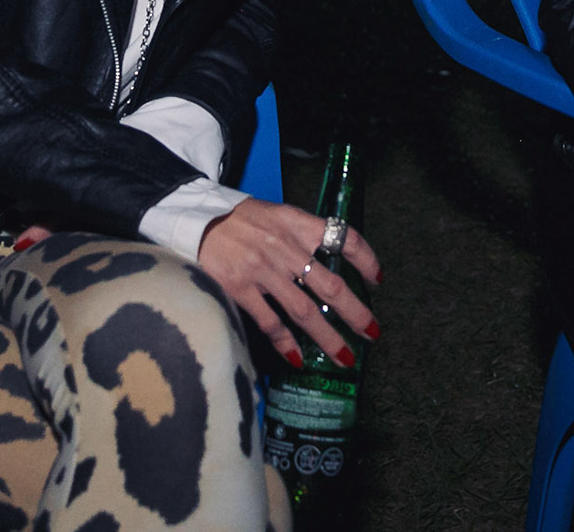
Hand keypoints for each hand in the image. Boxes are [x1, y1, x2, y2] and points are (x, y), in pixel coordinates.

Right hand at [197, 198, 381, 368]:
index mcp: (298, 225)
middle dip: (355, 313)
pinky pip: (270, 322)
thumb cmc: (241, 219)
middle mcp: (285, 248)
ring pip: (304, 311)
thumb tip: (327, 265)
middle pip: (330, 286)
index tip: (376, 279)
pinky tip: (298, 358)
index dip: (365, 260)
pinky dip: (286, 342)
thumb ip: (302, 236)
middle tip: (372, 332)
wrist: (197, 218)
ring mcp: (262, 270)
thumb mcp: (278, 215)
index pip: (344, 238)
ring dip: (328, 338)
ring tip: (345, 357)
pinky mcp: (239, 288)